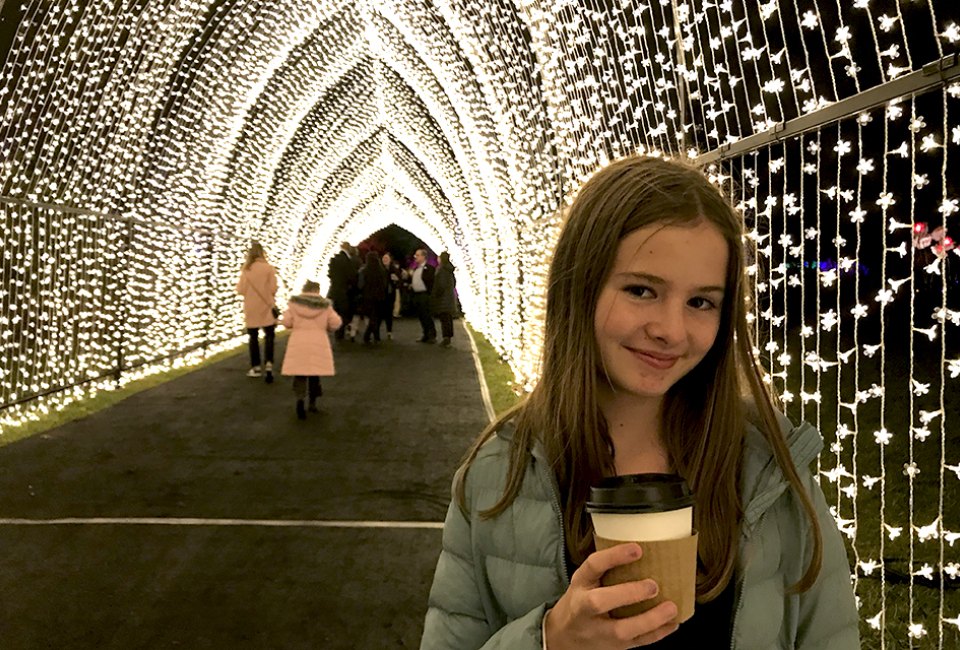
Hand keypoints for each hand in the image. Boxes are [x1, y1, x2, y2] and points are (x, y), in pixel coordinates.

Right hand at [544, 543, 678, 649]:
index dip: (614, 556)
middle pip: (599, 602)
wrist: (565, 636)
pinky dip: (657, 633)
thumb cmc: (580, 601)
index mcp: (580, 584)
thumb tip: (644, 551)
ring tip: (671, 607)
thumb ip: (606, 569)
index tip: (637, 549)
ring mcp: (598, 631)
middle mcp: (584, 608)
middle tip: (653, 586)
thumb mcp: (585, 581)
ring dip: (649, 620)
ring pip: (621, 630)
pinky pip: (636, 643)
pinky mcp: (613, 647)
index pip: (593, 566)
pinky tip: (672, 623)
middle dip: (628, 594)